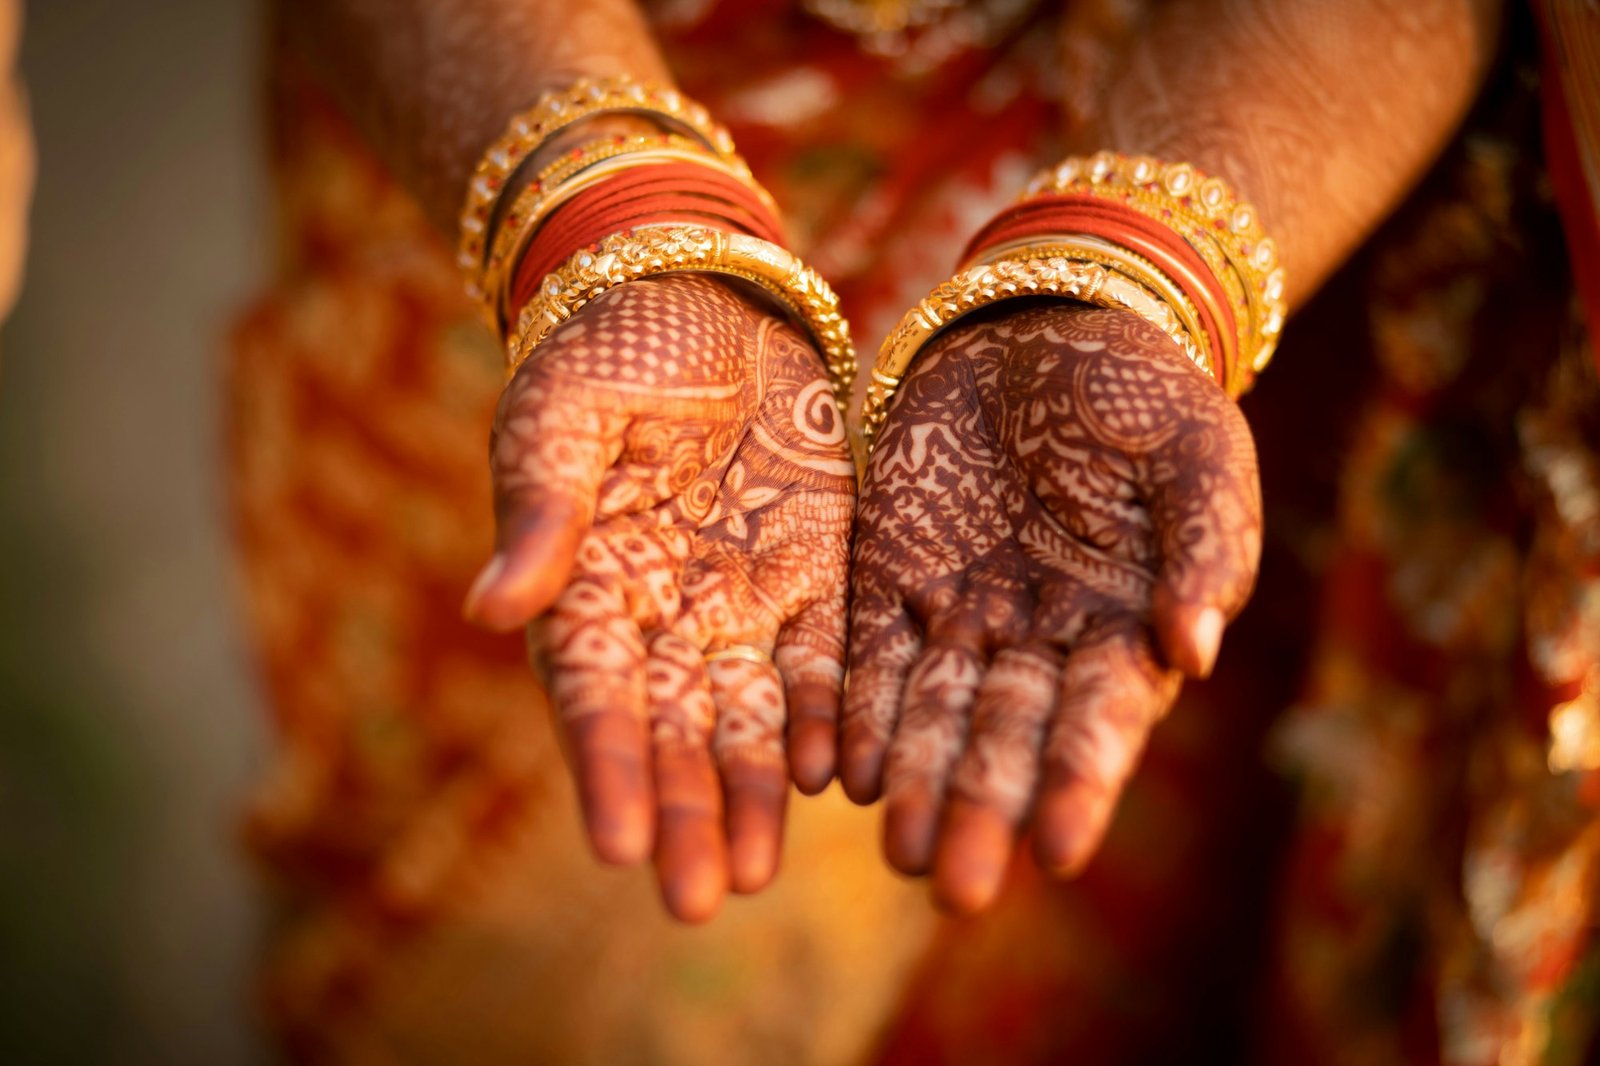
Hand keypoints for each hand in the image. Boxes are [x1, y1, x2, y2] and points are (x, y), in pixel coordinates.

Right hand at [464, 275, 853, 920]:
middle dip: (685, 813)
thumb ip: (541, 515)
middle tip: (697, 900)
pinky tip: (830, 774)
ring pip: (749, 715)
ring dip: (754, 792)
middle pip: (674, 731)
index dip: (607, 768)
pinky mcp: (814, 572)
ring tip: (759, 871)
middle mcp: (663, 615)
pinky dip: (825, 713)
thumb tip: (488, 611)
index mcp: (586, 588)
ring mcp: (742, 599)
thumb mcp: (559, 418)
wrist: (698, 295)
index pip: (593, 697)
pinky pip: (823, 658)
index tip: (618, 846)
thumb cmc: (604, 353)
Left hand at [842, 302, 1260, 912]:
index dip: (1079, 785)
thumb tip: (1189, 652)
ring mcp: (959, 613)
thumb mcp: (1197, 452)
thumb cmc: (1142, 395)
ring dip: (918, 781)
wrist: (1044, 327)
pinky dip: (859, 713)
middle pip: (1006, 738)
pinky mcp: (889, 577)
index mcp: (1121, 626)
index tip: (1058, 851)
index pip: (1098, 722)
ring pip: (933, 714)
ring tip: (900, 848)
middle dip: (983, 810)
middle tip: (956, 887)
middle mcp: (1037, 641)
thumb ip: (1203, 545)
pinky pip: (871, 656)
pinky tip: (846, 770)